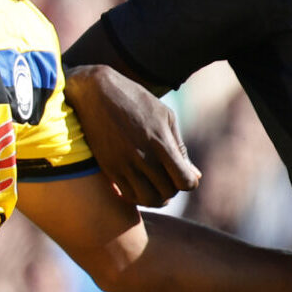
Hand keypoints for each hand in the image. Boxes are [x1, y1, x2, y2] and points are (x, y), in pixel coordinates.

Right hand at [64, 62, 200, 206]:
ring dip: (157, 197)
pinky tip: (140, 185)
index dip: (189, 182)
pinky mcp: (108, 168)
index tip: (184, 175)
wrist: (96, 92)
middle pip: (168, 192)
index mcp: (161, 142)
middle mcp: (143, 156)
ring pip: (149, 200)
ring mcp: (124, 164)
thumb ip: (179, 148)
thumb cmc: (136, 100)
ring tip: (155, 186)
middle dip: (173, 189)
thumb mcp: (165, 116)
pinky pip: (128, 196)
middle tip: (169, 179)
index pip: (185, 181)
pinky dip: (139, 197)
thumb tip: (196, 176)